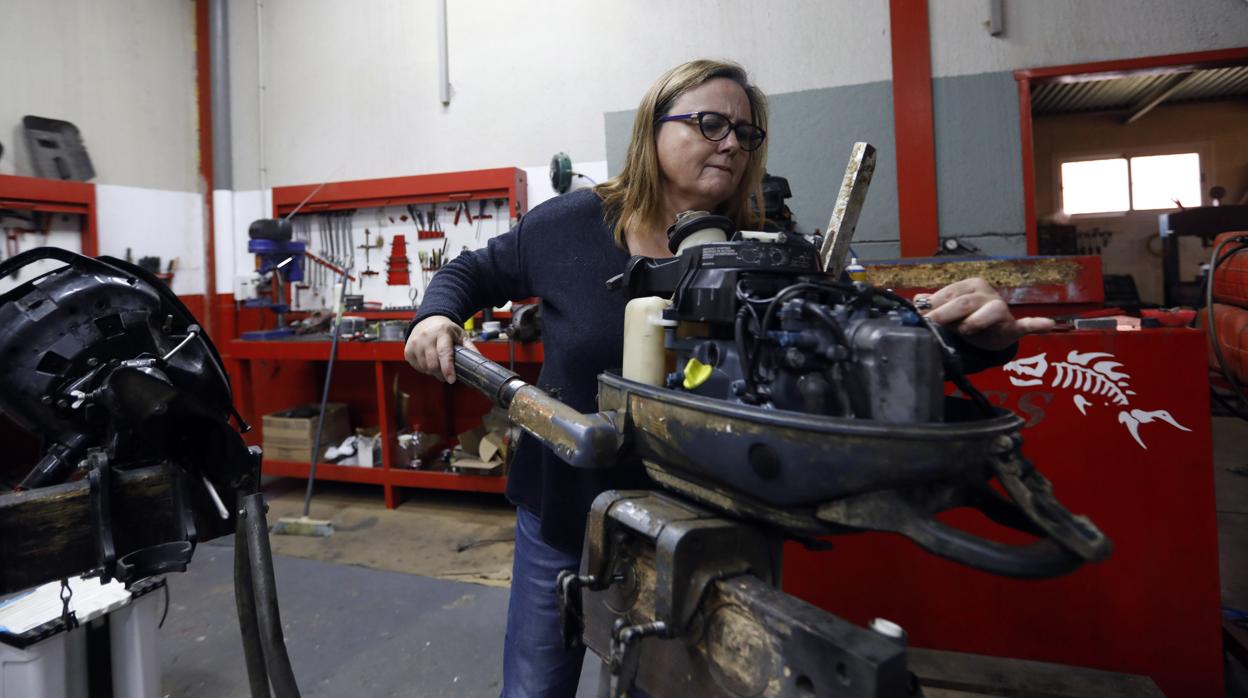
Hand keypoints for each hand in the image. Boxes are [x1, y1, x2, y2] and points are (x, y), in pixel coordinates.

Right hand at [404, 316, 476, 382]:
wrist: (428, 320)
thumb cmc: (446, 329)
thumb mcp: (460, 335)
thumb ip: (470, 348)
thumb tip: (480, 362)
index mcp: (442, 332)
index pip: (444, 353)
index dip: (447, 369)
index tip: (451, 380)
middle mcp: (427, 337)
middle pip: (433, 364)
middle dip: (441, 374)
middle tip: (447, 374)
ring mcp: (415, 343)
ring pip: (425, 368)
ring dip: (433, 372)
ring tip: (438, 365)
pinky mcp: (408, 350)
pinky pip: (417, 367)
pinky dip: (424, 369)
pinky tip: (429, 362)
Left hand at [915, 277, 1054, 350]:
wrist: (988, 335)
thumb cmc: (964, 318)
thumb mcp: (946, 311)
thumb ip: (931, 306)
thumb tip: (915, 302)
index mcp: (970, 285)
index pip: (949, 293)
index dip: (933, 306)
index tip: (919, 316)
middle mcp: (988, 293)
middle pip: (965, 302)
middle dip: (945, 314)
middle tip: (931, 324)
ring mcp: (1002, 310)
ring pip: (989, 312)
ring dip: (972, 324)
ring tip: (964, 331)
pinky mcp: (1014, 327)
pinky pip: (1027, 325)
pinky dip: (1036, 325)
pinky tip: (1046, 325)